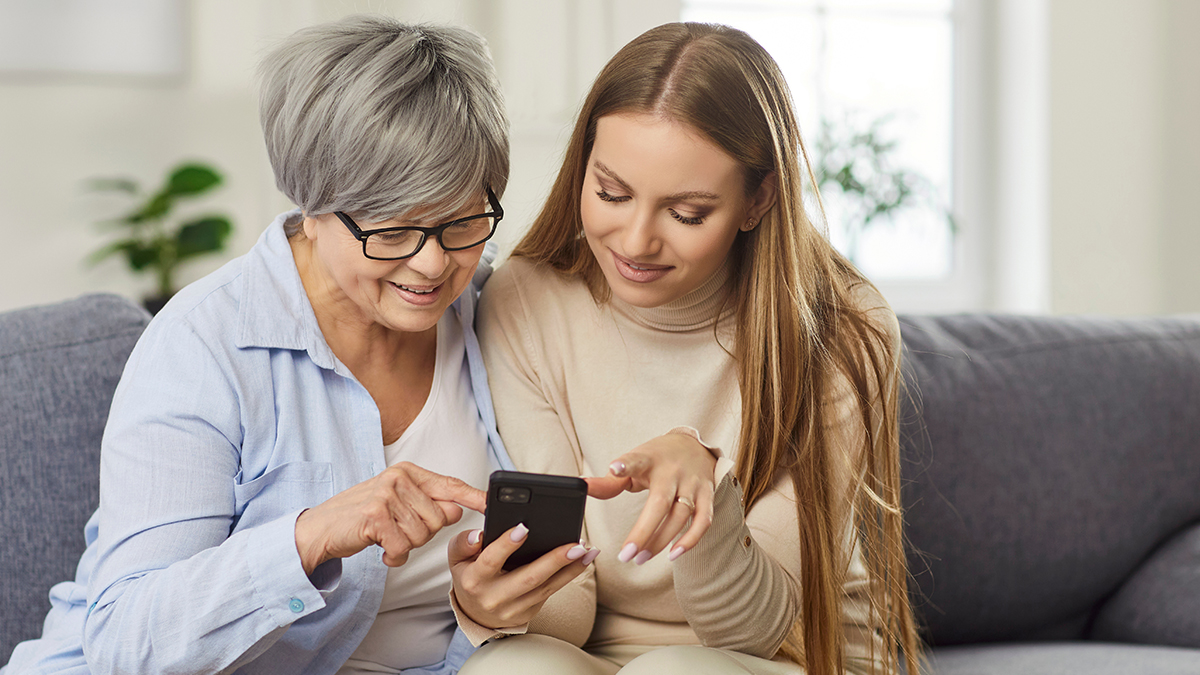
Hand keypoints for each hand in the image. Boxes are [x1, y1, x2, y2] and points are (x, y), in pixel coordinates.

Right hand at [294, 461, 485, 574]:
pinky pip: (403, 547)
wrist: (321, 528)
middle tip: (397, 531)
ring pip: (422, 535)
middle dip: (422, 534)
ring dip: (406, 546)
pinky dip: (394, 556)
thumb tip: (456, 510)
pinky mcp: (375, 516)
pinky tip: (381, 549)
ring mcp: (386, 495)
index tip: (491, 503)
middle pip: (439, 518)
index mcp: (408, 472)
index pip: (449, 484)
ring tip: (387, 537)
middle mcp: (398, 478)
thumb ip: (428, 504)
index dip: (473, 496)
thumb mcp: (397, 504)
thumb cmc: (363, 517)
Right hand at [448, 525, 598, 628]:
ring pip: (546, 587)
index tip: (524, 527)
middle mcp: (495, 597)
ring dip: (570, 568)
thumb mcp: (457, 558)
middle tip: (575, 544)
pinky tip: (584, 559)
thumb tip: (479, 534)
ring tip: (587, 549)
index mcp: (474, 580)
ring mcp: (514, 608)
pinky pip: (551, 591)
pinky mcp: (529, 611)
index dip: (506, 544)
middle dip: (554, 560)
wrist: (475, 613)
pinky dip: (570, 574)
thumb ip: (464, 543)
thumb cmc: (470, 576)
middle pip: (528, 578)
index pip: (490, 560)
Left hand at [585, 432, 715, 563]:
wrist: (694, 446)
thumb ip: (609, 481)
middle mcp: (673, 471)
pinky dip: (690, 540)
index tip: (614, 468)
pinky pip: (702, 521)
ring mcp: (692, 484)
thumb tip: (581, 486)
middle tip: (625, 555)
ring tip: (640, 558)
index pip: (637, 460)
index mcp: (650, 459)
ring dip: (661, 541)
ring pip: (680, 516)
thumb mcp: (634, 462)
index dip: (626, 464)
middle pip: (660, 503)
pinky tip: (673, 555)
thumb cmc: (656, 459)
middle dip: (643, 531)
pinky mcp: (707, 495)